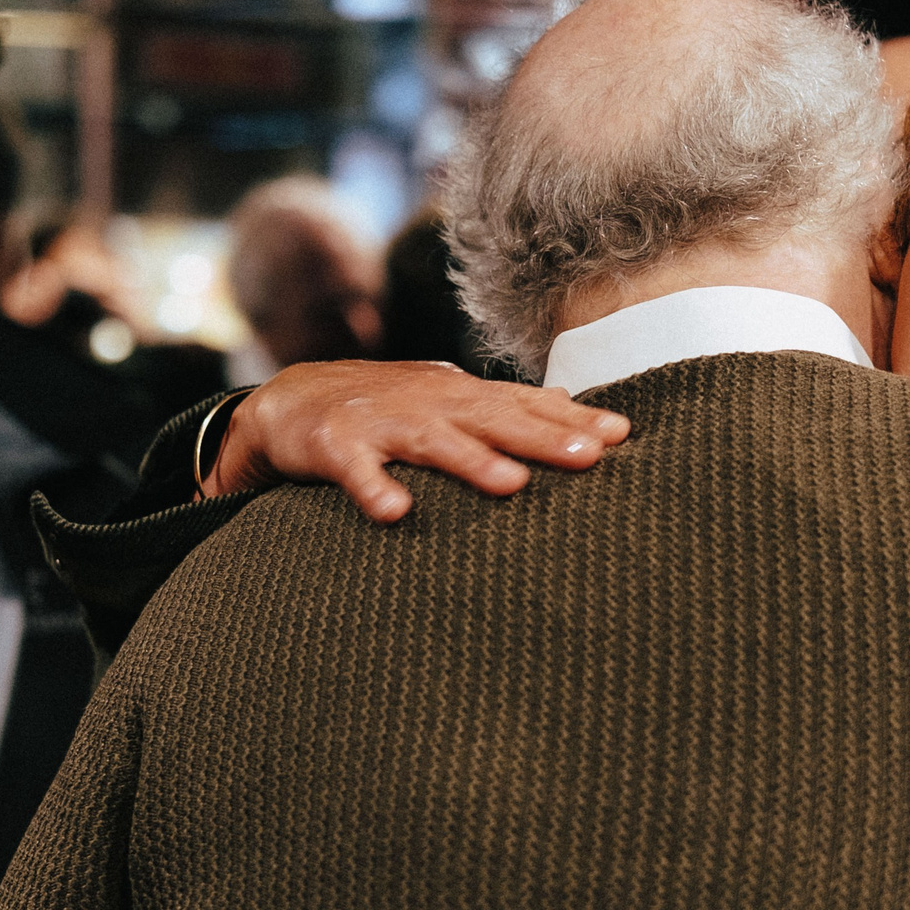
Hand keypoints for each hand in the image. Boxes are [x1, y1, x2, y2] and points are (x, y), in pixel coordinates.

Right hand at [204, 360, 630, 522]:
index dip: (571, 417)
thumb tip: (571, 401)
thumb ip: (504, 405)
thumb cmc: (384, 408)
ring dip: (472, 461)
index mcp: (459, 396)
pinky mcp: (333, 446)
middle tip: (590, 455)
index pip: (524, 403)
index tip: (620, 435)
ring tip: (512, 485)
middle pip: (493, 419)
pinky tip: (394, 513)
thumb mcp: (446, 400)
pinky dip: (372, 488)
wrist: (288, 398)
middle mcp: (428, 403)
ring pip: (433, 442)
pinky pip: (355, 471)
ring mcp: (381, 422)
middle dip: (542, 436)